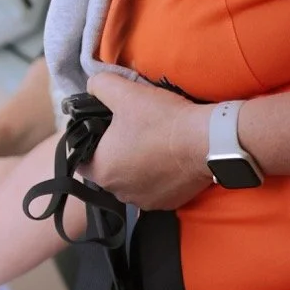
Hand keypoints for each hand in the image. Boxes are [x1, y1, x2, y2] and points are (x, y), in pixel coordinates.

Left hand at [86, 73, 212, 210]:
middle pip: (107, 170)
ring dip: (135, 165)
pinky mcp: (168, 203)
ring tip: (149, 142)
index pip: (80, 159)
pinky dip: (156, 176)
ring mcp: (145, 201)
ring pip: (130, 180)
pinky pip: (154, 188)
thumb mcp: (124, 92)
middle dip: (113, 152)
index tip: (100, 129)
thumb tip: (92, 87)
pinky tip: (165, 157)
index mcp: (103, 171)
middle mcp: (120, 192)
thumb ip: (98, 86)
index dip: (87, 142)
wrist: (208, 141)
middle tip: (128, 130)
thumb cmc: (162, 119)